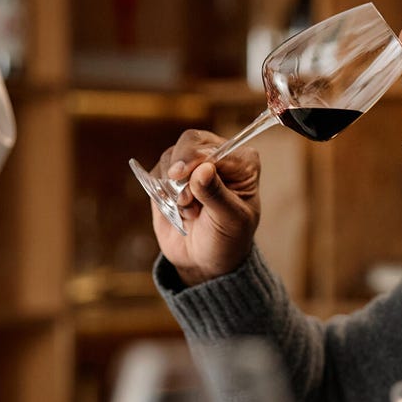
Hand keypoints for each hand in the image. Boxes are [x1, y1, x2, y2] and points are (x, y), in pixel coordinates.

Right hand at [148, 130, 260, 285]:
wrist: (204, 259)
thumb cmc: (227, 239)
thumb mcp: (230, 221)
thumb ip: (216, 195)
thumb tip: (204, 169)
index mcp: (243, 162)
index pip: (216, 147)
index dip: (195, 159)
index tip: (181, 176)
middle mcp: (220, 156)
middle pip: (190, 142)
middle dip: (181, 172)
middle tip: (184, 199)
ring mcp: (194, 163)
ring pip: (170, 157)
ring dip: (173, 187)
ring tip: (189, 209)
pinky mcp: (172, 175)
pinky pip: (157, 171)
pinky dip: (161, 191)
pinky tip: (177, 208)